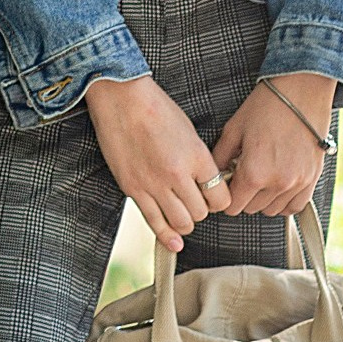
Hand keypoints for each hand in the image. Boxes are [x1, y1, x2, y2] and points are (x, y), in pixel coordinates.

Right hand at [86, 75, 231, 255]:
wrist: (121, 99)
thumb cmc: (155, 108)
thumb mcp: (188, 131)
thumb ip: (199, 160)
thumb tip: (206, 183)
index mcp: (196, 156)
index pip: (220, 197)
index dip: (219, 200)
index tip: (214, 196)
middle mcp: (177, 174)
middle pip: (201, 213)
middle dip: (201, 210)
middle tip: (196, 202)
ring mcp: (154, 184)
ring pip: (181, 223)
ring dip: (185, 222)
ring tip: (182, 213)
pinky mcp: (134, 189)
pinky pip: (154, 222)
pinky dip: (166, 236)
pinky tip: (174, 242)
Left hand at [208, 72, 337, 228]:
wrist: (302, 90)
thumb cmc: (266, 105)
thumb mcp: (234, 129)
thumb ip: (220, 158)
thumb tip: (214, 176)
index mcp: (254, 173)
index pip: (233, 207)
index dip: (227, 196)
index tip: (228, 184)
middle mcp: (277, 183)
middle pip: (251, 209)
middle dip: (244, 195)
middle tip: (244, 174)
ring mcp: (298, 183)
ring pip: (272, 210)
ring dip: (264, 199)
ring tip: (262, 176)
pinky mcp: (312, 178)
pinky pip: (295, 206)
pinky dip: (284, 200)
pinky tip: (278, 184)